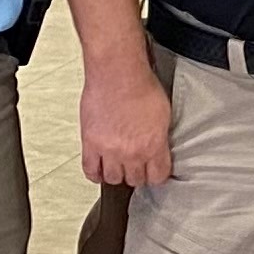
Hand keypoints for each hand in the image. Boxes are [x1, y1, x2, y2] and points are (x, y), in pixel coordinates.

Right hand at [80, 60, 172, 187]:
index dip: (157, 176)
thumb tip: (159, 149)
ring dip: (117, 174)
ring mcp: (109, 150)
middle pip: (135, 179)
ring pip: (113, 178)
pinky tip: (100, 170)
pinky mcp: (90, 144)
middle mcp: (132, 152)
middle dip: (137, 174)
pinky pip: (90, 170)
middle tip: (136, 166)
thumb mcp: (164, 114)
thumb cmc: (141, 86)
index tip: (154, 172)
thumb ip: (160, 137)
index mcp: (153, 145)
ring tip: (119, 165)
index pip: (158, 177)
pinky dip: (95, 174)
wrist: (118, 73)